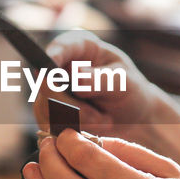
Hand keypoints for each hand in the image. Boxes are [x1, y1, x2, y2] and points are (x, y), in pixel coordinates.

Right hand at [34, 31, 157, 139]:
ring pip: (46, 109)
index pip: (62, 46)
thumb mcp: (123, 82)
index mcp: (80, 47)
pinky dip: (74, 131)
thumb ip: (101, 79)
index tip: (50, 67)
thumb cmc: (130, 90)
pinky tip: (95, 128)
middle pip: (47, 84)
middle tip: (100, 117)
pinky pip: (50, 126)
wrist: (133, 117)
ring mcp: (52, 90)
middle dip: (72, 106)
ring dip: (77, 121)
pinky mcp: (50, 113)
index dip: (54, 55)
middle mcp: (61, 66)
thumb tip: (77, 77)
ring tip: (104, 121)